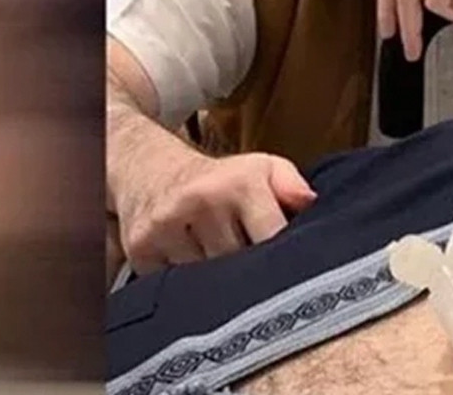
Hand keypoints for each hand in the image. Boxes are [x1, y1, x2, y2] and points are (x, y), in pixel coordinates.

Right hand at [116, 151, 316, 274]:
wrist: (151, 169)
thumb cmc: (219, 178)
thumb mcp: (262, 169)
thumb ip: (291, 184)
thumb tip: (312, 202)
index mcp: (238, 182)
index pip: (271, 237)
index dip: (280, 257)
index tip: (284, 267)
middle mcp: (201, 200)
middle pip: (239, 265)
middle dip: (248, 269)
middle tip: (249, 264)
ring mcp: (166, 225)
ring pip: (206, 280)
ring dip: (216, 279)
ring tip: (217, 259)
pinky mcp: (141, 247)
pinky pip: (174, 284)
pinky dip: (184, 283)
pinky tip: (189, 262)